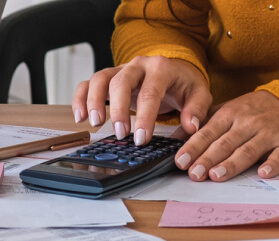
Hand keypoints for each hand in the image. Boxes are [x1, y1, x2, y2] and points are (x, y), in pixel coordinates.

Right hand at [71, 55, 210, 144]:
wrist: (175, 70)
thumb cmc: (184, 83)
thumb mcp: (199, 94)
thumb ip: (197, 109)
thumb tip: (191, 126)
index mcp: (161, 67)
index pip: (150, 91)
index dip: (145, 116)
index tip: (141, 138)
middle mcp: (138, 65)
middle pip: (120, 82)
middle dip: (118, 110)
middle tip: (121, 134)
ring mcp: (121, 69)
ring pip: (100, 78)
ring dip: (94, 101)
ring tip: (95, 124)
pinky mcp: (109, 77)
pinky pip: (88, 83)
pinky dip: (80, 98)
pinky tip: (80, 117)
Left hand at [175, 91, 278, 181]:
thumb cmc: (254, 110)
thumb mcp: (228, 110)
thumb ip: (203, 123)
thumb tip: (174, 138)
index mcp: (231, 114)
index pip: (208, 132)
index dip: (194, 147)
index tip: (180, 160)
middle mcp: (249, 123)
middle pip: (225, 143)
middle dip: (208, 159)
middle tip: (194, 174)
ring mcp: (269, 133)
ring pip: (248, 150)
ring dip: (232, 164)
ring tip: (216, 176)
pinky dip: (273, 164)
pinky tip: (263, 173)